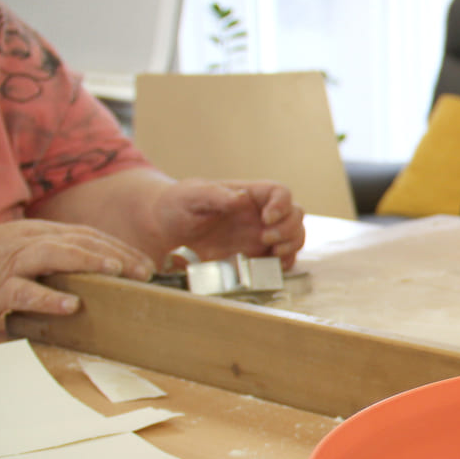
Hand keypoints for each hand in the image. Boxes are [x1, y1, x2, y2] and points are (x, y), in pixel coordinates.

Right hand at [0, 220, 153, 317]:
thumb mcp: (26, 266)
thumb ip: (57, 270)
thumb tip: (100, 286)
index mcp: (35, 235)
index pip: (85, 236)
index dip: (118, 247)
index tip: (147, 263)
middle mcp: (24, 241)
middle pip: (77, 240)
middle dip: (115, 253)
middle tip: (144, 270)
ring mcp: (8, 263)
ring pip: (52, 253)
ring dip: (87, 261)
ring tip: (115, 271)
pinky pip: (23, 292)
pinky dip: (47, 298)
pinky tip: (70, 304)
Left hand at [153, 179, 305, 268]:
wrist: (165, 229)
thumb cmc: (178, 205)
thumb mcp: (191, 195)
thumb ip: (215, 194)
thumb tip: (241, 198)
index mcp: (249, 194)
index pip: (279, 192)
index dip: (282, 204)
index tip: (268, 218)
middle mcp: (260, 214)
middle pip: (295, 215)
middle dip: (289, 228)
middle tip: (267, 239)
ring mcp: (261, 236)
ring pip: (294, 236)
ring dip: (292, 244)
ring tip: (274, 253)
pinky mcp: (256, 256)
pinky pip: (283, 259)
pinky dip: (285, 263)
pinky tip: (273, 266)